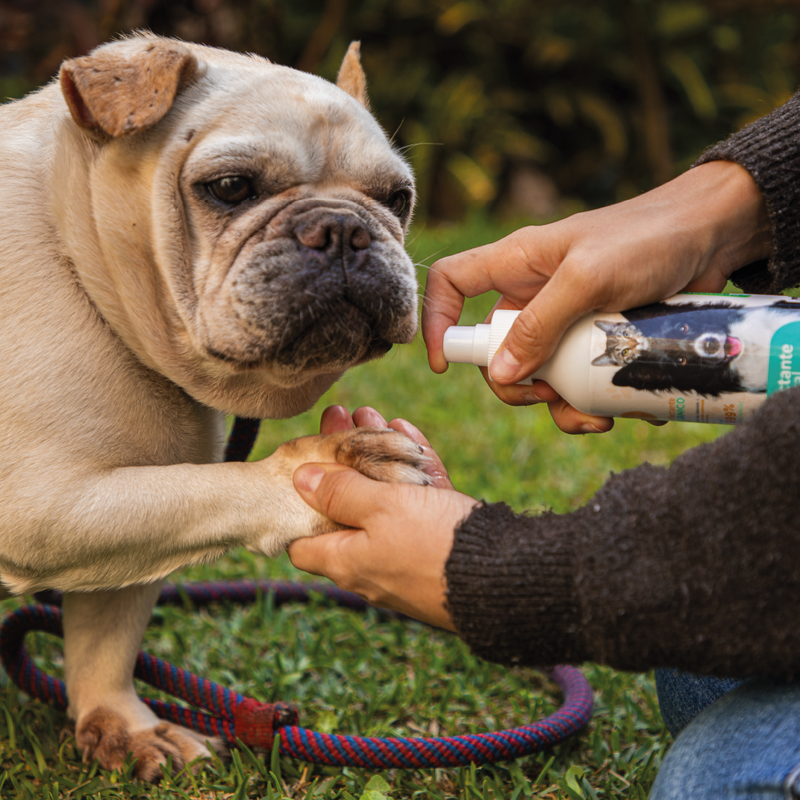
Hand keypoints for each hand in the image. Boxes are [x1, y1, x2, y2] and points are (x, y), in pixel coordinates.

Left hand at [287, 407, 476, 628]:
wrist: (506, 576)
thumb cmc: (434, 543)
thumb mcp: (380, 508)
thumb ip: (340, 492)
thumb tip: (301, 480)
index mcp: (348, 562)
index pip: (303, 544)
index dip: (297, 509)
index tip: (303, 472)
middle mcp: (373, 565)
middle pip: (347, 508)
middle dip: (344, 462)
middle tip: (343, 420)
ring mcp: (407, 557)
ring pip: (386, 501)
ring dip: (379, 459)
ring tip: (373, 416)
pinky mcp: (438, 547)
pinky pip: (418, 506)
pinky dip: (411, 473)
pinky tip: (407, 434)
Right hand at [423, 161, 771, 433]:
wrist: (715, 236)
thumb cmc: (648, 239)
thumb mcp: (588, 278)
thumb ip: (540, 324)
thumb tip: (502, 374)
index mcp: (517, 264)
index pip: (452, 283)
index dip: (437, 321)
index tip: (446, 366)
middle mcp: (534, 293)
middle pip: (495, 349)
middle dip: (514, 384)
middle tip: (545, 396)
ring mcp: (566, 319)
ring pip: (539, 374)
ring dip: (560, 404)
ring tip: (597, 414)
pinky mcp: (598, 338)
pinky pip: (580, 379)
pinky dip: (595, 401)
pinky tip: (625, 407)